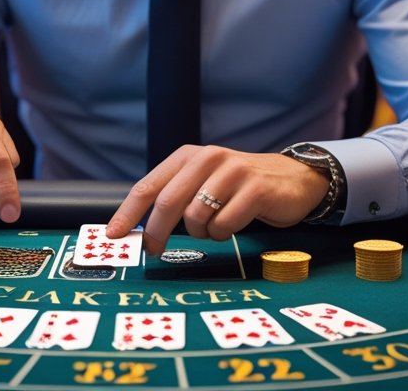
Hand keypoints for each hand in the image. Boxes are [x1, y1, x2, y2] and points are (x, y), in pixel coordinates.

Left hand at [104, 145, 328, 254]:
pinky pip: (225, 224)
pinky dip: (224, 233)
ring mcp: (233, 172)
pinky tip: (234, 224)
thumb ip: (175, 197)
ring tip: (216, 226)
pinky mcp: (255, 189)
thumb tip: (139, 230)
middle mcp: (208, 158)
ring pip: (196, 217)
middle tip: (153, 251)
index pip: (148, 186)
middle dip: (156, 232)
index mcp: (188, 156)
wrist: (294, 178)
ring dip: (202, 232)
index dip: (128, 213)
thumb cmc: (240, 187)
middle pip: (167, 202)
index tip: (112, 236)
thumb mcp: (204, 182)